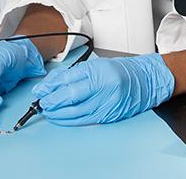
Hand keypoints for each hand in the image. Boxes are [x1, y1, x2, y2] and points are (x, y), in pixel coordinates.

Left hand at [33, 53, 174, 125]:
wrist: (145, 80)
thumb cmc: (121, 70)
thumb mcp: (96, 65)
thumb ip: (73, 74)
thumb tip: (51, 84)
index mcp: (98, 70)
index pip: (67, 79)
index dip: (50, 87)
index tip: (39, 92)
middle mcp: (103, 87)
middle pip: (70, 96)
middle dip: (51, 102)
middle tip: (40, 104)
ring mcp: (107, 103)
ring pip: (76, 112)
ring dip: (58, 114)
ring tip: (48, 112)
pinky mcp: (109, 115)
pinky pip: (85, 120)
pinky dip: (70, 121)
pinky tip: (62, 119)